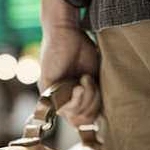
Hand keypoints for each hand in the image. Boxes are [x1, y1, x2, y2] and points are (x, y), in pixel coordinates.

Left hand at [38, 0, 101, 127]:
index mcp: (70, 97)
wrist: (66, 30)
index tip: (102, 99)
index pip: (82, 119)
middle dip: (93, 103)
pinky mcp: (46, 89)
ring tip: (87, 78)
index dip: (94, 113)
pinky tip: (82, 79)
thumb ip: (97, 95)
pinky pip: (63, 106)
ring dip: (87, 97)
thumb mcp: (93, 76)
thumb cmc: (80, 49)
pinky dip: (77, 95)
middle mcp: (60, 99)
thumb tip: (103, 116)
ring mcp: (52, 95)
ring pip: (74, 113)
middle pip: (80, 118)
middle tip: (92, 82)